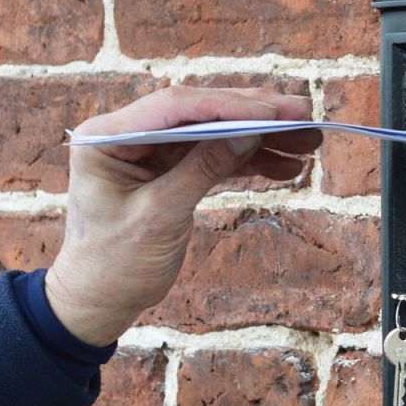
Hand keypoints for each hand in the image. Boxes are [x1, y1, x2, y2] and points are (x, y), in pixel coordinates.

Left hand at [45, 85, 321, 345]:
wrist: (97, 299)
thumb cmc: (114, 263)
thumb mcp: (160, 217)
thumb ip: (202, 169)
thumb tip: (250, 133)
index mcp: (107, 137)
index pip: (175, 107)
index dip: (228, 106)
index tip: (275, 111)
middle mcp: (128, 133)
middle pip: (199, 112)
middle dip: (254, 114)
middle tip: (303, 114)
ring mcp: (150, 149)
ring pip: (214, 131)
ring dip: (261, 136)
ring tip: (307, 141)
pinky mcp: (169, 167)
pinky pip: (214, 155)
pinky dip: (249, 160)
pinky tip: (285, 166)